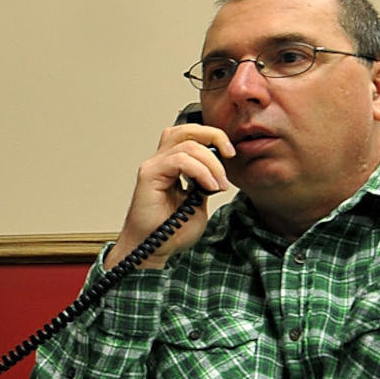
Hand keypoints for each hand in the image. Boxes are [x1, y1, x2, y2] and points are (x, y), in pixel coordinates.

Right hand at [105, 124, 234, 269]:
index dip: (213, 137)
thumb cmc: (171, 230)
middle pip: (187, 130)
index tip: (231, 155)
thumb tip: (220, 170)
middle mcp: (160, 160)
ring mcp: (153, 166)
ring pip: (187, 145)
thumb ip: (206, 183)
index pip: (191, 134)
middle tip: (230, 155)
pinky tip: (209, 187)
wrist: (154, 249)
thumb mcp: (199, 202)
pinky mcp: (148, 174)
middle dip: (214, 136)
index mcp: (171, 163)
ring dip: (211, 163)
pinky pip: (179, 160)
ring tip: (219, 184)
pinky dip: (200, 171)